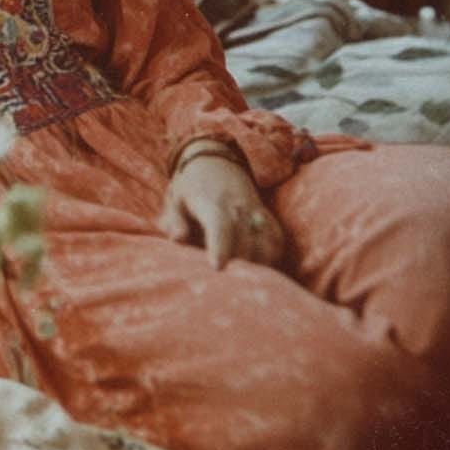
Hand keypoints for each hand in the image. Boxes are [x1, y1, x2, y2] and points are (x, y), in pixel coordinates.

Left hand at [158, 155, 284, 270]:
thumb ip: (174, 221)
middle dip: (237, 267)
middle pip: (245, 244)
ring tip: (241, 282)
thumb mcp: (175, 199)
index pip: (220, 226)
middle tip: (225, 289)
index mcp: (213, 203)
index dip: (220, 247)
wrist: (215, 160)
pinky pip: (275, 242)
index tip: (217, 267)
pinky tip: (257, 270)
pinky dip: (270, 258)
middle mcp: (239, 208)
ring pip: (265, 246)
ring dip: (256, 266)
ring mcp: (256, 213)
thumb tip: (177, 239)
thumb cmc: (190, 186)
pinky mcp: (268, 219)